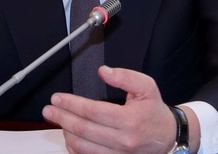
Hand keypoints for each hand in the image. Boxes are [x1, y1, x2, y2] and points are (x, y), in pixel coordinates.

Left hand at [42, 66, 190, 153]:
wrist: (168, 138)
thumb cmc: (154, 112)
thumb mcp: (147, 87)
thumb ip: (125, 76)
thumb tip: (103, 71)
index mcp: (129, 120)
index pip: (92, 111)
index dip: (71, 104)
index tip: (57, 98)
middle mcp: (122, 141)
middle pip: (83, 130)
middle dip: (61, 118)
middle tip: (48, 110)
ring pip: (82, 147)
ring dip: (65, 133)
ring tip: (58, 121)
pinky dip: (74, 147)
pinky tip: (70, 136)